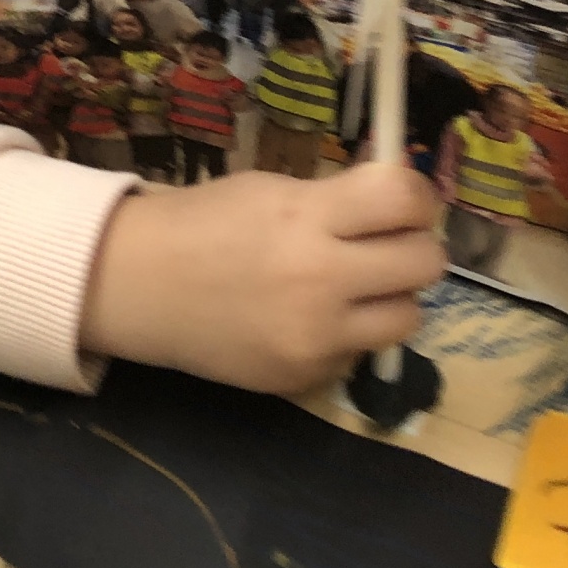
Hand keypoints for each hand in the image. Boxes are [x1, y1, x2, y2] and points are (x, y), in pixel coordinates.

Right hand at [79, 164, 444, 396]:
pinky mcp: (306, 376)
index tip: (407, 200)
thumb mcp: (270, 192)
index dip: (419, 195)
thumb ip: (336, 200)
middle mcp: (319, 279)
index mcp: (305, 216)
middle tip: (387, 244)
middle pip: (427, 263)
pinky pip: (359, 352)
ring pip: (409, 317)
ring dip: (390, 297)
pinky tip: (306, 318)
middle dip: (414, 247)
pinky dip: (346, 333)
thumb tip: (403, 203)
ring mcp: (316, 336)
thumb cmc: (205, 224)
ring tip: (353, 286)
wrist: (140, 286)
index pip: (404, 199)